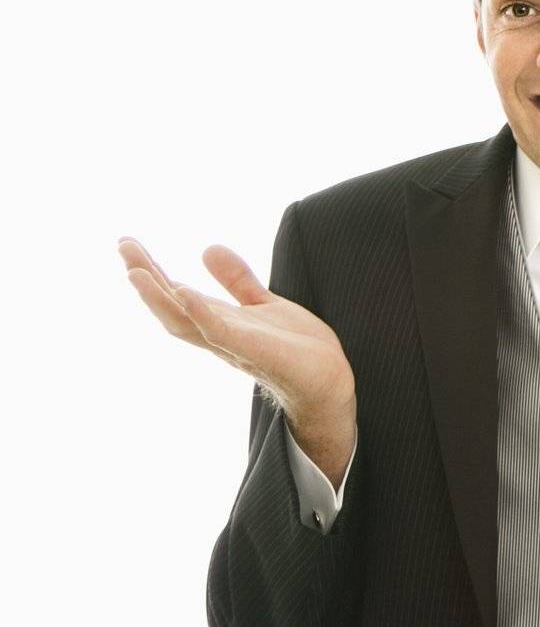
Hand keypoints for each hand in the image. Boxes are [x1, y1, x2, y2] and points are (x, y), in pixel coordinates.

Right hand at [118, 236, 357, 466]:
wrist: (330, 382)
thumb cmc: (297, 349)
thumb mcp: (263, 304)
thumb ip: (237, 280)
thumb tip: (207, 248)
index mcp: (218, 322)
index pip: (175, 295)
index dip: (151, 272)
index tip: (127, 245)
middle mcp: (218, 335)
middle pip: (170, 307)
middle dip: (145, 278)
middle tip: (123, 247)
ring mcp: (233, 345)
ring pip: (184, 322)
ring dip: (159, 298)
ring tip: (136, 272)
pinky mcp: (255, 351)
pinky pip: (220, 332)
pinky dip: (200, 313)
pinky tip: (184, 292)